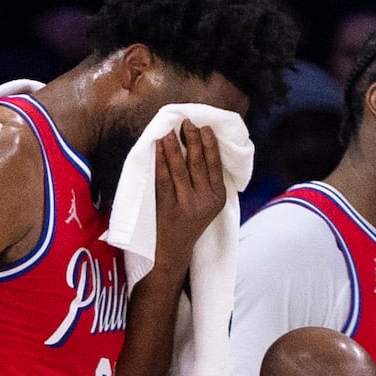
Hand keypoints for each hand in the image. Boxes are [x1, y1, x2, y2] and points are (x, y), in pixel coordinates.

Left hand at [149, 121, 227, 277]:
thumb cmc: (188, 222)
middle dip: (193, 140)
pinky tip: (157, 147)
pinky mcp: (168, 209)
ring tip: (170, 131)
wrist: (173, 251)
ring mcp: (186, 206)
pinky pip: (163, 179)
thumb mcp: (205, 204)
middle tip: (187, 123)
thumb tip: (198, 146)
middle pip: (198, 164)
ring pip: (180, 169)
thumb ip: (206, 181)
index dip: (210, 145)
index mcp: (217, 198)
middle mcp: (205, 202)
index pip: (215, 166)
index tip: (205, 128)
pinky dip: (160, 161)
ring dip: (174, 147)